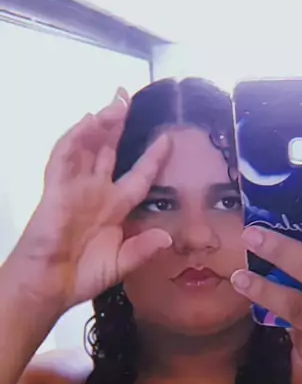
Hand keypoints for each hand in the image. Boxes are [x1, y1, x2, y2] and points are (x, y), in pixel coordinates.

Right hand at [10, 88, 171, 312]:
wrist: (50, 286)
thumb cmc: (81, 276)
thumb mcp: (121, 263)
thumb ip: (142, 250)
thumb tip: (167, 238)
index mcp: (114, 208)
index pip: (138, 176)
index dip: (152, 158)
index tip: (167, 140)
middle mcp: (96, 192)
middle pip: (109, 150)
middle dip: (117, 124)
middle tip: (127, 97)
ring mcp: (75, 188)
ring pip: (88, 147)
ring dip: (101, 124)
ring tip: (115, 104)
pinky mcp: (56, 189)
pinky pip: (65, 157)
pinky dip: (76, 138)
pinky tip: (88, 121)